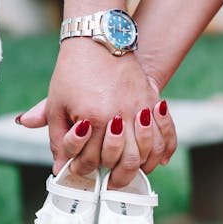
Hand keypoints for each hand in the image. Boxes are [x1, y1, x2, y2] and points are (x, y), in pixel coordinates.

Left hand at [18, 39, 175, 186]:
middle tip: (111, 184)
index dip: (84, 170)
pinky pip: (166, 133)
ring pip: (147, 152)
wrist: (97, 39)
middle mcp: (118, 116)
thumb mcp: (56, 104)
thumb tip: (59, 169)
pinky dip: (164, 150)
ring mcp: (139, 108)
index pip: (91, 160)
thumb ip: (57, 139)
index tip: (81, 172)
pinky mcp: (152, 100)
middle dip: (115, 177)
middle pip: (124, 161)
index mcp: (92, 118)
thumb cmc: (73, 72)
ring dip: (140, 168)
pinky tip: (157, 160)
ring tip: (130, 175)